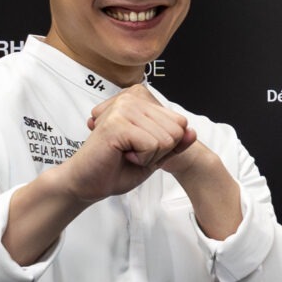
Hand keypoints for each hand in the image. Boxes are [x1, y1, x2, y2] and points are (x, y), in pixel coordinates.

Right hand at [63, 85, 195, 201]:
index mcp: (140, 99)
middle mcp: (131, 98)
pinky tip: (121, 155)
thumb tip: (192, 131)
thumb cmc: (118, 167)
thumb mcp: (155, 155)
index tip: (141, 147)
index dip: (166, 144)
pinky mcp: (116, 123)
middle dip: (159, 151)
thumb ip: (176, 143)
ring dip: (149, 156)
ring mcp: (123, 108)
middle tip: (132, 152)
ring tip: (125, 153)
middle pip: (176, 130)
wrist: (88, 183)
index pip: (180, 123)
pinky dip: (141, 159)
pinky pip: (152, 145)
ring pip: (166, 139)